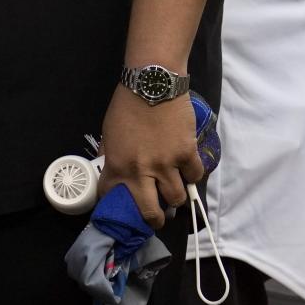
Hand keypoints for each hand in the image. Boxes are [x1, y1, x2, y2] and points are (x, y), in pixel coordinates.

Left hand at [98, 87, 203, 227]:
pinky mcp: (187, 154)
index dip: (117, 204)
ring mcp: (166, 164)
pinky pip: (195, 176)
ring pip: (176, 198)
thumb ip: (112, 154)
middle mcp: (141, 170)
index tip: (124, 207)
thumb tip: (113, 169)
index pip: (112, 196)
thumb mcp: (110, 132)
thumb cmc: (127, 105)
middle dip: (153, 220)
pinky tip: (187, 170)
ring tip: (174, 193)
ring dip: (176, 198)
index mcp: (116, 163)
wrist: (152, 84)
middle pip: (149, 211)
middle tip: (157, 218)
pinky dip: (192, 176)